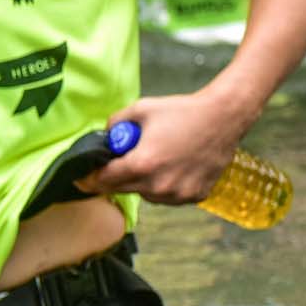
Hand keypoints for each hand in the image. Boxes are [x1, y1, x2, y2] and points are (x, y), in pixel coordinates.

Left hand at [78, 91, 247, 204]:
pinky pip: (167, 196)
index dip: (88, 178)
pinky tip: (172, 166)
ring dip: (141, 182)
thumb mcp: (140, 109)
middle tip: (118, 162)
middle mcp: (158, 186)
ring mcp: (178, 194)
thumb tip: (103, 138)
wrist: (225, 117)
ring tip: (154, 158)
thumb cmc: (181, 111)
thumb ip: (114, 124)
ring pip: (145, 194)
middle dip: (114, 177)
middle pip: (121, 190)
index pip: (102, 181)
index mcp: (142, 165)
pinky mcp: (194, 196)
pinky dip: (163, 185)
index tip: (81, 177)